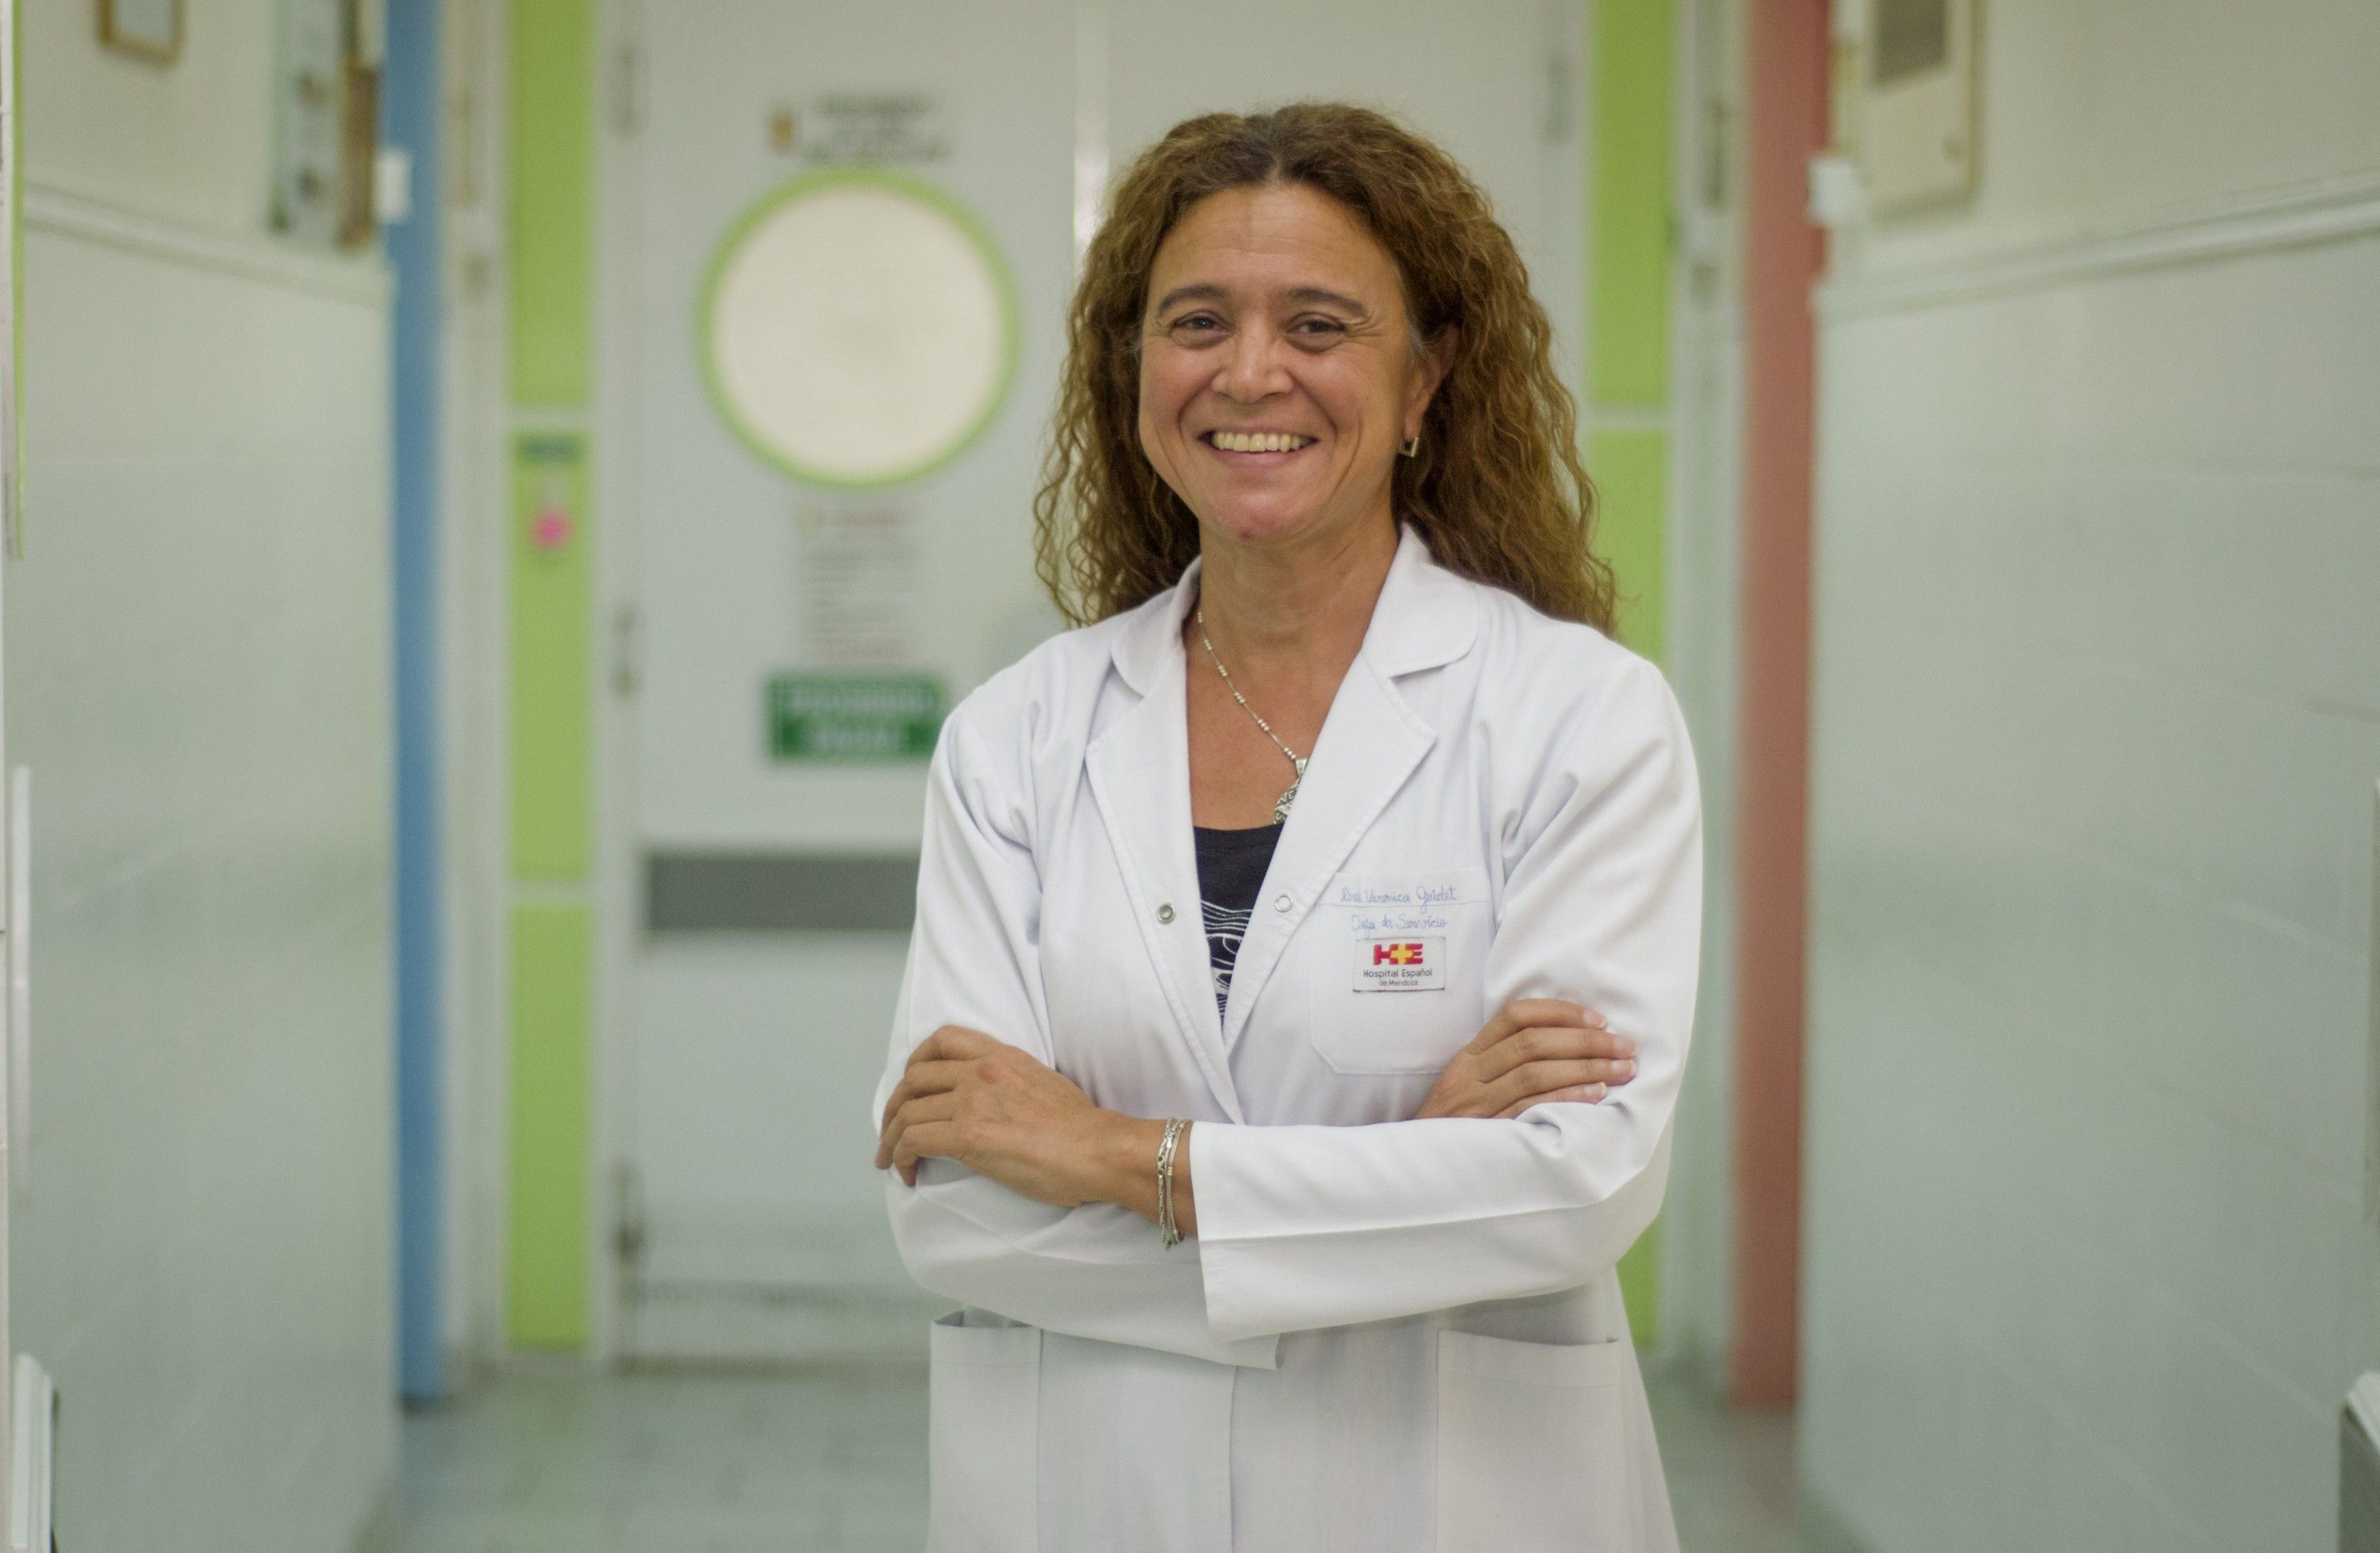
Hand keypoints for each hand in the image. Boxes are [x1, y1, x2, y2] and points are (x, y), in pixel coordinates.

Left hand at [875, 1026, 1113, 1205]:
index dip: (915, 1063)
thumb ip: (1010, 1083)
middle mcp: (981, 1072)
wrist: (1098, 1149)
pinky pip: (914, 1141)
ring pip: (908, 1112)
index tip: (910, 1087)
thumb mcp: (1042, 1083)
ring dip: (891, 1138)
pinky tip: (906, 1173)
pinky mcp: (969, 1135)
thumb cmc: (1081, 1129)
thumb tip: (993, 1104)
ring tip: (889, 1160)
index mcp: (1002, 1056)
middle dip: (893, 1106)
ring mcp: (973, 1101)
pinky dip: (900, 1157)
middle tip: (890, 1131)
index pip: (944, 1039)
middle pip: (914, 1078)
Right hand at [1413, 999, 1637, 1119]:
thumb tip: (1569, 1044)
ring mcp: (1477, 1105)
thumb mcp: (1468, 1086)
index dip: (1561, 1012)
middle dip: (1586, 1041)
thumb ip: (1503, 1063)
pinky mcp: (1487, 1135)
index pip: (1516, 1016)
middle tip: (1626, 1046)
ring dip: (1587, 1067)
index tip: (1599, 1020)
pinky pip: (1533, 1109)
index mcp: (1469, 1056)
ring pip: (1535, 1073)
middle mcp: (1470, 1075)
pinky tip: (1597, 1094)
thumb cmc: (1453, 1127)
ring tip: (1623, 1070)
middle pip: (1533, 1043)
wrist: (1416, 1168)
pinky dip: (1568, 1098)